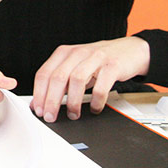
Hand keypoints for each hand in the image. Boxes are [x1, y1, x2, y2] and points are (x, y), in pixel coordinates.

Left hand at [31, 36, 149, 122]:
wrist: (130, 50)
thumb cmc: (99, 61)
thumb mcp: (76, 66)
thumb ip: (61, 80)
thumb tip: (42, 102)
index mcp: (64, 53)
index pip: (44, 73)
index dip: (39, 93)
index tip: (38, 109)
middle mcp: (77, 53)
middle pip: (58, 78)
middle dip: (51, 101)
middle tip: (50, 117)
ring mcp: (95, 58)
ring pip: (76, 80)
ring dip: (72, 102)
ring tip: (73, 114)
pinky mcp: (112, 66)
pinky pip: (101, 86)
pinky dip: (96, 101)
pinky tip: (94, 108)